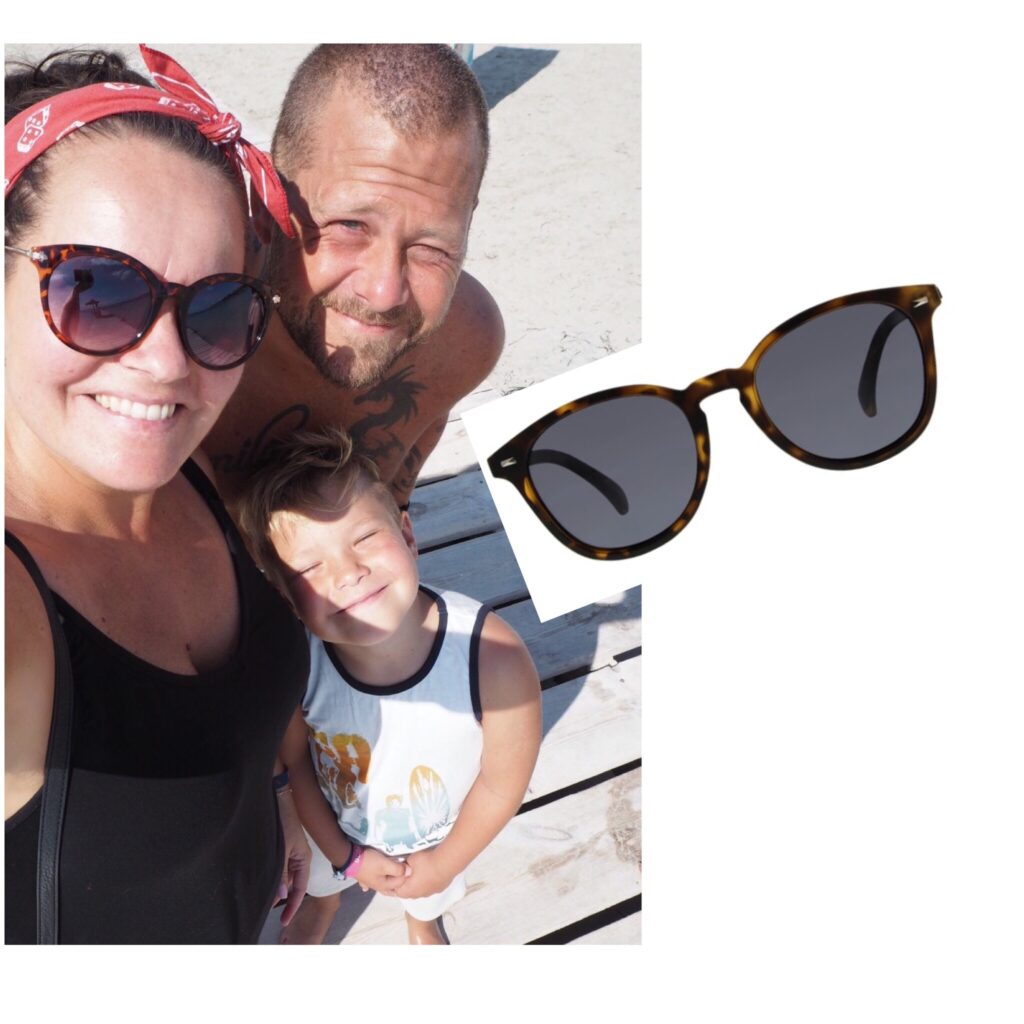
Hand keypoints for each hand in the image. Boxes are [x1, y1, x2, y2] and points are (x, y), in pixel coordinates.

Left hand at [276, 791, 310, 926]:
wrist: (279, 801)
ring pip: (285, 879)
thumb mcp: (282, 849)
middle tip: (268, 913)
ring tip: (263, 902)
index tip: (284, 922)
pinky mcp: (283, 850)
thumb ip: (281, 873)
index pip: (300, 890)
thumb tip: (281, 896)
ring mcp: (292, 855)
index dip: (292, 906)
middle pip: (293, 886)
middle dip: (282, 901)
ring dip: (277, 889)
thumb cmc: (284, 822)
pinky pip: (280, 870)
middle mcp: (300, 860)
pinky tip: (264, 884)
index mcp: (304, 861)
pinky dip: (274, 879)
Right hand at [355, 847, 410, 895]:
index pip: (400, 884)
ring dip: (388, 884)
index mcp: (383, 885)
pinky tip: (370, 886)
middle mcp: (377, 886)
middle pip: (390, 889)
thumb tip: (410, 872)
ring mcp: (369, 882)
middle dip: (398, 886)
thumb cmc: (369, 862)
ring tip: (394, 881)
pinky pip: (370, 883)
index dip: (406, 876)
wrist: (350, 859)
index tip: (410, 867)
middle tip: (405, 880)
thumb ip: (398, 869)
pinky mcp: (363, 877)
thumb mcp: (386, 865)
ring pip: (381, 886)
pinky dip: (373, 884)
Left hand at [392, 848, 453, 900]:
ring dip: (419, 882)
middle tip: (407, 871)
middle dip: (407, 882)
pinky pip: (431, 886)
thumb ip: (404, 863)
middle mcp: (420, 894)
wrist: (447, 862)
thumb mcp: (410, 859)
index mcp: (410, 890)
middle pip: (410, 891)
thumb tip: (404, 864)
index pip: (397, 891)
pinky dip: (429, 880)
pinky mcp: (440, 888)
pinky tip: (431, 870)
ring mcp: (431, 892)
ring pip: (421, 889)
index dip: (396, 882)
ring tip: (421, 869)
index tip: (397, 875)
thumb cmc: (428, 862)